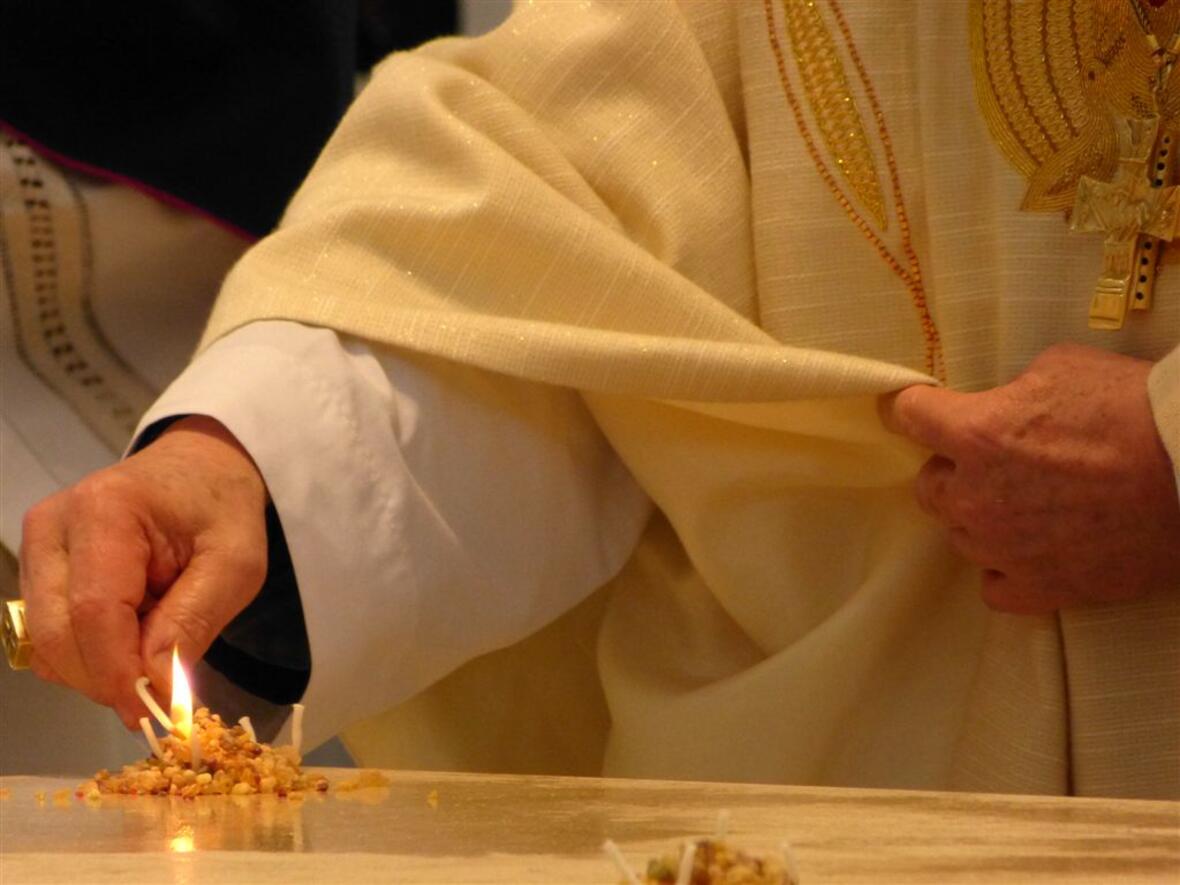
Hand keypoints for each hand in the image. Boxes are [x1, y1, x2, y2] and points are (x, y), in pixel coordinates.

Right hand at [19, 416, 268, 726]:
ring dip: (97, 668)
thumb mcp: (236, 562)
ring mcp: (35, 545)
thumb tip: (153, 684)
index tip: (152, 712)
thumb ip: (195, 619)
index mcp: (104, 510)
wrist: (198, 469)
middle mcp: (53, 525)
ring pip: (45, 641)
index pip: (94, 611)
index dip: (118, 671)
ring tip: (152, 645)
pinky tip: (130, 635)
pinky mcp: (35, 566)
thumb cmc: (220, 510)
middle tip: (157, 697)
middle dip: (106, 679)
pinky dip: (87, 653)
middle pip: (57, 633)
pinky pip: (47, 634)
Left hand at [880, 343, 1179, 614]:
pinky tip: (1029, 550)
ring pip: (961, 534)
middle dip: (952, 470)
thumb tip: (999, 405)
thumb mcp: (1061, 369)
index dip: (909, 408)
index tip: (910, 409)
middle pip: (928, 486)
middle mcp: (978, 498)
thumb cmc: (1136, 410)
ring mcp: (1006, 548)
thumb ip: (1010, 392)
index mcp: (976, 436)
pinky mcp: (1042, 588)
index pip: (909, 416)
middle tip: (995, 460)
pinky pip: (994, 586)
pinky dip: (1006, 568)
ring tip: (1030, 502)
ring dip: (982, 516)